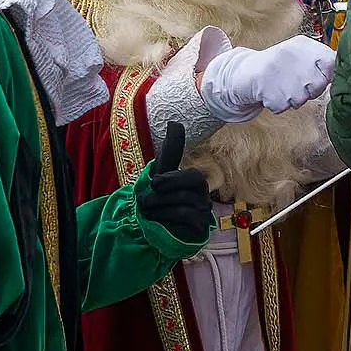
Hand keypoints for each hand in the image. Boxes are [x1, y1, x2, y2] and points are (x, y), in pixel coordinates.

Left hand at [134, 123, 211, 241]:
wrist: (150, 226)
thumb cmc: (156, 198)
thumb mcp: (160, 172)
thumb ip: (171, 149)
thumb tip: (175, 122)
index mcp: (195, 181)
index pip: (192, 176)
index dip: (173, 179)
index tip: (154, 183)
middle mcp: (203, 196)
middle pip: (189, 189)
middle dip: (164, 194)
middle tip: (146, 201)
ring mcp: (204, 213)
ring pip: (185, 205)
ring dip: (161, 208)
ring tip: (150, 212)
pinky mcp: (201, 228)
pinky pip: (188, 219)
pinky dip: (169, 219)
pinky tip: (160, 221)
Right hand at [200, 35, 336, 121]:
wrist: (247, 71)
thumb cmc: (281, 65)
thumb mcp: (301, 53)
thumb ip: (323, 60)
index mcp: (303, 45)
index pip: (330, 62)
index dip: (327, 75)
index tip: (319, 76)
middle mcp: (291, 56)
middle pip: (318, 85)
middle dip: (310, 90)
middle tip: (297, 83)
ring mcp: (279, 74)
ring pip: (302, 99)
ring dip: (294, 98)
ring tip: (283, 86)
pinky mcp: (269, 91)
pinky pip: (284, 106)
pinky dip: (279, 104)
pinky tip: (272, 91)